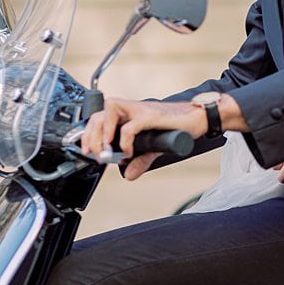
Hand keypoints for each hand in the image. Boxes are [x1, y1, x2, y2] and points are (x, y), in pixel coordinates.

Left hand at [79, 97, 203, 180]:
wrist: (198, 118)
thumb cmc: (175, 127)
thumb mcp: (152, 148)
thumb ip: (139, 160)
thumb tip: (128, 175)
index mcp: (127, 114)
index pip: (99, 117)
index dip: (88, 133)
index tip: (86, 151)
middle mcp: (131, 109)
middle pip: (100, 112)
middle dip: (91, 134)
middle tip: (95, 154)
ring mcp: (140, 110)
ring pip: (110, 109)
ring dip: (103, 130)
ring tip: (104, 149)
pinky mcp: (151, 115)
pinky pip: (131, 125)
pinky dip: (125, 140)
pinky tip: (128, 152)